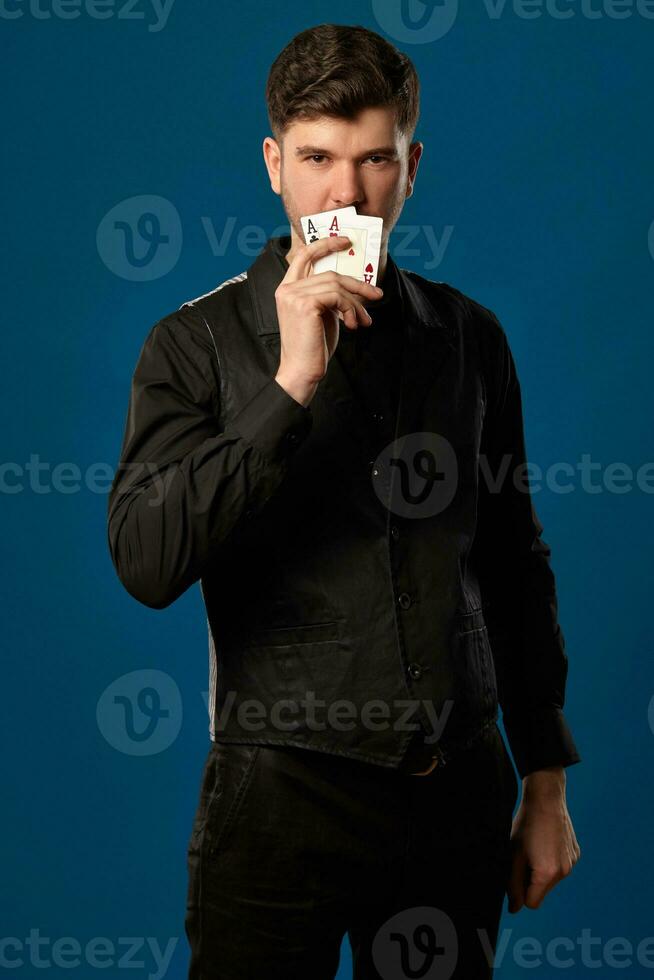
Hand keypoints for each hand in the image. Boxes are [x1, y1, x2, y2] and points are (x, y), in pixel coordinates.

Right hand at [274, 235, 382, 388]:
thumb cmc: (313, 347)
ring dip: (357, 303)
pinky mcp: (305, 304)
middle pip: (330, 273)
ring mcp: (293, 295)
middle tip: (376, 294)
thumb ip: (331, 297)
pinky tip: (353, 325)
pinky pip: (337, 297)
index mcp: (288, 289)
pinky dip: (351, 309)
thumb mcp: (323, 315)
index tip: (345, 240)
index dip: (325, 244)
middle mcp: (287, 289)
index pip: (304, 256)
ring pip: (337, 285)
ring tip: (364, 320)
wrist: (302, 371)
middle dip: (357, 284)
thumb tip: (356, 287)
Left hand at [507, 767, 580, 912]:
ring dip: (541, 871)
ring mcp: (573, 862)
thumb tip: (515, 909)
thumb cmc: (526, 824)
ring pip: (551, 880)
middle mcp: (564, 872)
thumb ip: (513, 884)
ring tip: (534, 846)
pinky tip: (545, 841)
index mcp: (548, 874)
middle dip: (531, 881)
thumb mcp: (513, 854)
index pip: (532, 903)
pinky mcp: (576, 853)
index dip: (520, 891)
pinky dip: (552, 860)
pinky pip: (561, 866)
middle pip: (542, 892)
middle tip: (523, 856)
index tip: (515, 873)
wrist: (546, 798)